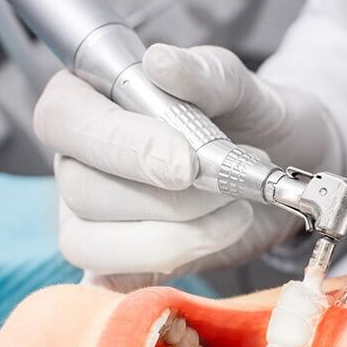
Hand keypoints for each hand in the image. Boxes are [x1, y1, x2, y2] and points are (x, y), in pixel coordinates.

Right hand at [34, 45, 336, 287]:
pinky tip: (209, 245)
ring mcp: (90, 220)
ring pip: (93, 244)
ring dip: (177, 237)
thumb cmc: (251, 121)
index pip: (65, 120)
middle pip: (82, 191)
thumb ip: (205, 74)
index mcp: (91, 103)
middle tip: (231, 187)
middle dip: (169, 200)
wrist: (282, 169)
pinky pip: (112, 284)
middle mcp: (78, 163)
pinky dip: (162, 270)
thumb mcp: (241, 89)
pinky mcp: (117, 266)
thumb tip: (161, 63)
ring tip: (235, 212)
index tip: (187, 166)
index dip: (121, 147)